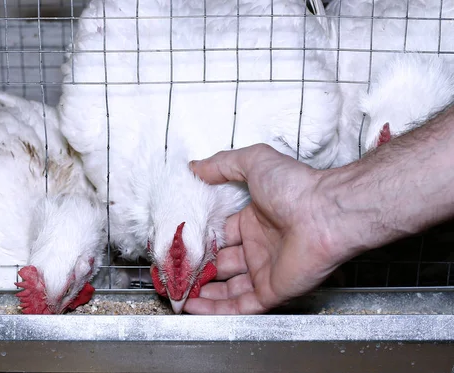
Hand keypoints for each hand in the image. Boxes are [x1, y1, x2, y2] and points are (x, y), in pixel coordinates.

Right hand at [184, 144, 351, 313]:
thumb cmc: (295, 187)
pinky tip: (192, 307)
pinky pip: (240, 306)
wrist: (327, 214)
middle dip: (197, 270)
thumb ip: (221, 165)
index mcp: (254, 222)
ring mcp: (265, 271)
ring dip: (202, 293)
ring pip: (227, 288)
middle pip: (220, 264)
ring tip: (175, 293)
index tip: (177, 246)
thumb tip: (194, 167)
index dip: (199, 241)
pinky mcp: (272, 291)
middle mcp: (259, 247)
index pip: (219, 236)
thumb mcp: (253, 162)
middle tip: (172, 273)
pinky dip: (216, 309)